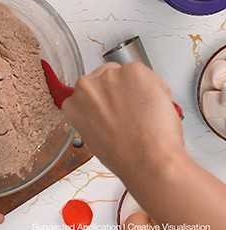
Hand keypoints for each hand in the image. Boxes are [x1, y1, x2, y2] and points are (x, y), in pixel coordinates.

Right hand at [62, 62, 183, 179]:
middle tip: (132, 111)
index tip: (111, 106)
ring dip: (137, 88)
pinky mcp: (134, 71)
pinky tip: (154, 107)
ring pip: (127, 75)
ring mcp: (110, 76)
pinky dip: (155, 87)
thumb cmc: (124, 157)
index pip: (87, 91)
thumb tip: (107, 111)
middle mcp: (86, 86)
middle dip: (118, 91)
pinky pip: (147, 74)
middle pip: (105, 77)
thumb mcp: (94, 139)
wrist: (147, 159)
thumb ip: (94, 117)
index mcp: (73, 105)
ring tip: (145, 114)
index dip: (103, 99)